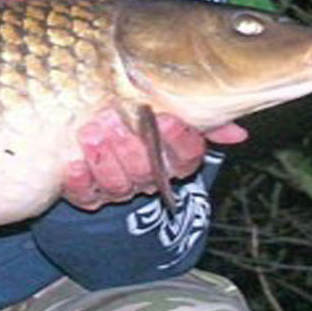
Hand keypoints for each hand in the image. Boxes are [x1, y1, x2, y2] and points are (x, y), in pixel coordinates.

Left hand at [62, 110, 246, 210]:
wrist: (101, 148)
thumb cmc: (141, 123)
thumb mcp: (168, 114)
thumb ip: (203, 121)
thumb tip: (239, 133)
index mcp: (173, 159)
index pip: (186, 156)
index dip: (178, 139)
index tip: (166, 117)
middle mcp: (148, 178)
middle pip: (147, 170)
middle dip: (130, 145)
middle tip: (113, 118)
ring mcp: (118, 189)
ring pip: (118, 184)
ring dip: (103, 158)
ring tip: (90, 132)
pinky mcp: (88, 196)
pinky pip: (86, 196)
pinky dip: (79, 180)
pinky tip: (72, 163)